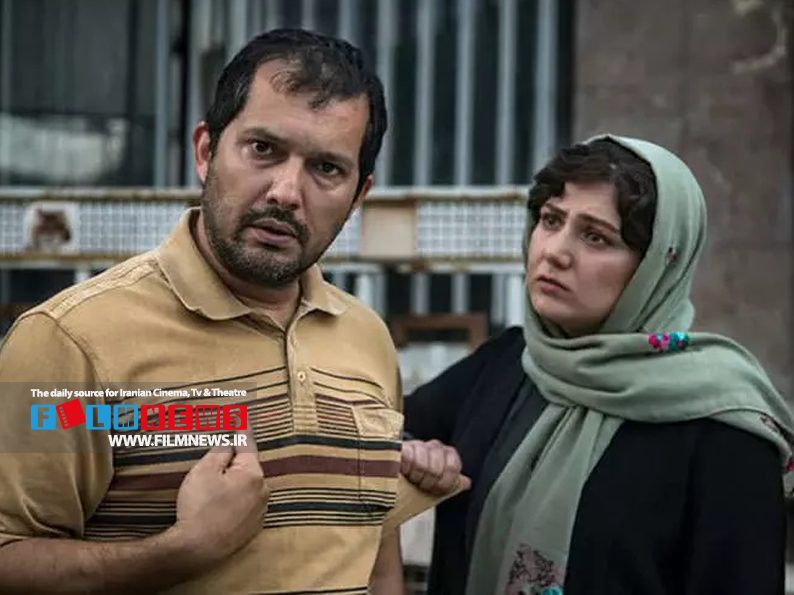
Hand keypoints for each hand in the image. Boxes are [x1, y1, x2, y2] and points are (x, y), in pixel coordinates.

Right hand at [171, 430, 268, 563]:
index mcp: (253, 473)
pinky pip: (245, 506)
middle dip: (234, 462)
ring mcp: (260, 511)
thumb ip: (220, 451)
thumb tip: (230, 441)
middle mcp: (263, 491)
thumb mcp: (204, 471)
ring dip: (235, 483)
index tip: (241, 416)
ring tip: (212, 491)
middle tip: (213, 464)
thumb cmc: (199, 507)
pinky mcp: (253, 528)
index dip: (241, 429)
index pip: (247, 444)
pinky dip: (235, 501)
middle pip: (248, 467)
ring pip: (248, 487)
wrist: (197, 550)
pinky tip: (219, 507)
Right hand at [401, 439, 470, 495]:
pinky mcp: (402, 445)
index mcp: (447, 455)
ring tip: (411, 479)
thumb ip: (453, 483)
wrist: (398, 474)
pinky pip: (407, 457)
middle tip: (421, 485)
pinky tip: (403, 471)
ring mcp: (418, 444)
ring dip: (415, 477)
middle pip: (436, 468)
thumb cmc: (420, 480)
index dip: (445, 483)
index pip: (453, 467)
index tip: (436, 490)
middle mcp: (435, 447)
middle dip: (427, 483)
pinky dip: (405, 468)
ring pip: (421, 464)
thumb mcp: (438, 484)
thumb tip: (467, 483)